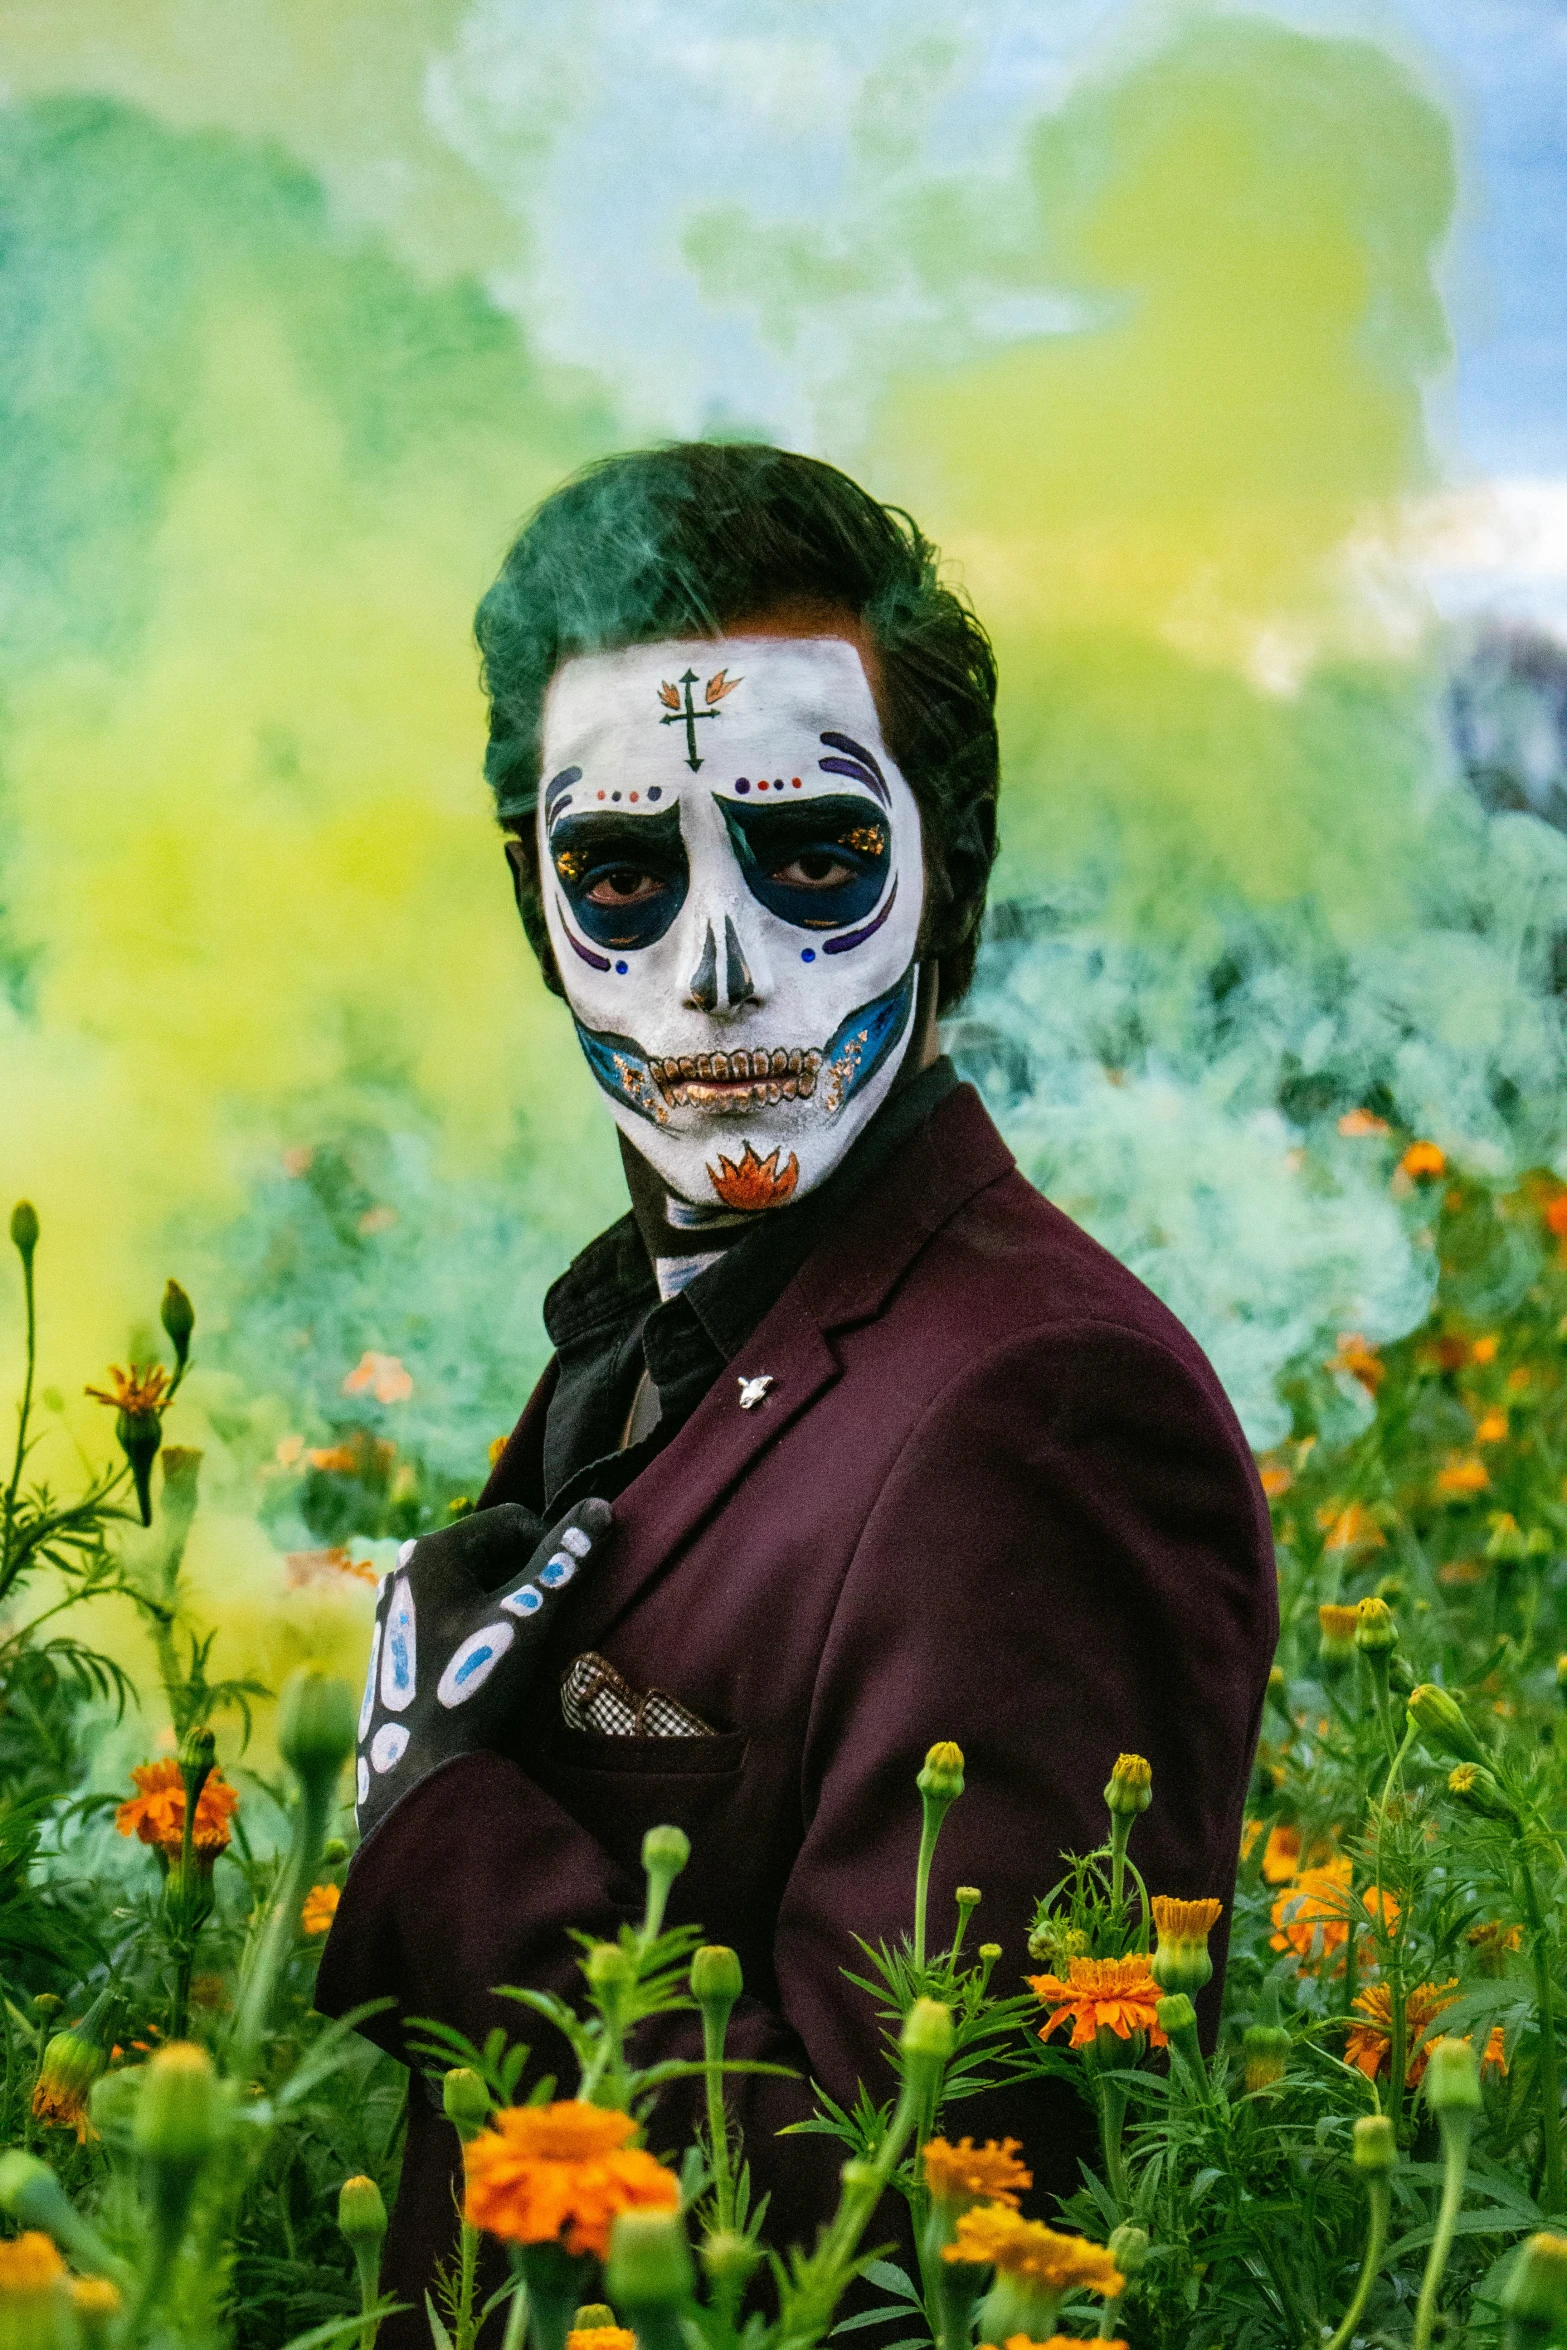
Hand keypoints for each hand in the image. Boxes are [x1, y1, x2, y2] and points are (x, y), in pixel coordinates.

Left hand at [353, 1497, 612, 1839]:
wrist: (413, 1767)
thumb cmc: (472, 1684)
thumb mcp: (528, 1618)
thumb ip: (565, 1560)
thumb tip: (601, 1506)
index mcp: (431, 1551)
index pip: (515, 1520)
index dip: (549, 1553)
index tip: (556, 1603)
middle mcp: (405, 1568)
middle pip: (491, 1550)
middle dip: (523, 1581)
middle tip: (536, 1630)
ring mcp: (395, 1605)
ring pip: (473, 1583)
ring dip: (503, 1606)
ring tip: (510, 1652)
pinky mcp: (395, 1638)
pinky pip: (451, 1611)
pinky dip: (477, 1627)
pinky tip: (482, 1667)